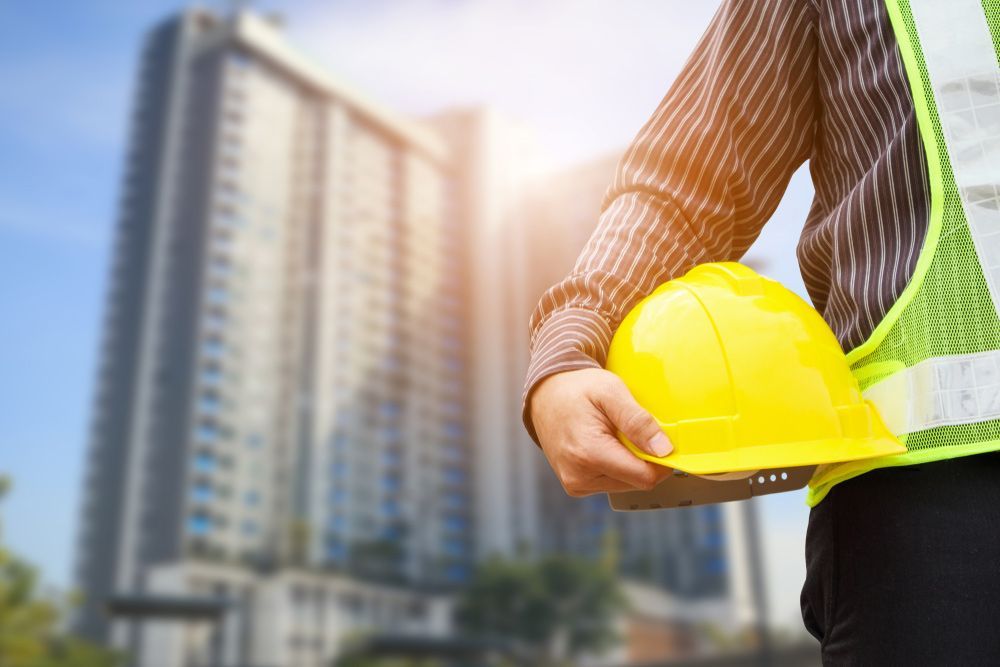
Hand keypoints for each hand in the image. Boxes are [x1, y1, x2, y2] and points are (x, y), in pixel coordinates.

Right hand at [529, 368, 673, 496]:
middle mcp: (579, 476)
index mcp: (588, 453)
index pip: (644, 476)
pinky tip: (605, 444)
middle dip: (643, 458)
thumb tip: (664, 449)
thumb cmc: (576, 389)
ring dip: (629, 461)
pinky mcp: (576, 485)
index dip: (662, 461)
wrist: (545, 394)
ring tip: (614, 434)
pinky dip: (616, 465)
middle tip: (632, 430)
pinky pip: (611, 482)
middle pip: (636, 481)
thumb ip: (638, 420)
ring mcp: (575, 483)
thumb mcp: (611, 391)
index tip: (665, 441)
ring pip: (625, 483)